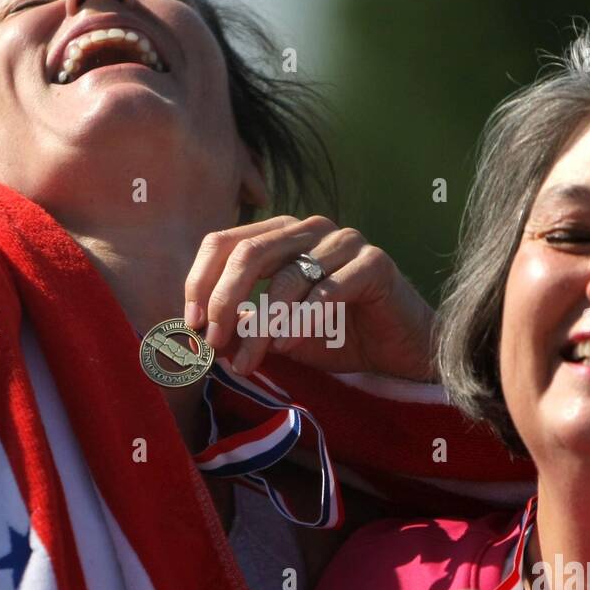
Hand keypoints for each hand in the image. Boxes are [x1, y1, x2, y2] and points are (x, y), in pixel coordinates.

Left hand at [183, 215, 435, 378]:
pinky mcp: (375, 262)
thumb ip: (242, 329)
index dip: (201, 281)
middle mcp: (309, 229)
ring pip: (287, 277)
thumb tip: (198, 335)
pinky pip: (329, 289)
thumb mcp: (276, 335)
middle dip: (224, 300)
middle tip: (212, 341)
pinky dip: (302, 319)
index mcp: (280, 236)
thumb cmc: (336, 336)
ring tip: (251, 360)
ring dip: (263, 325)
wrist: (398, 351)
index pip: (223, 242)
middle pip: (249, 253)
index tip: (191, 323)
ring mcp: (344, 241)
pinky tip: (288, 344)